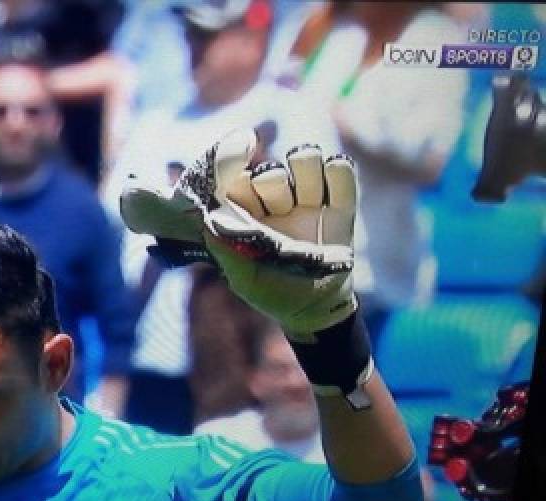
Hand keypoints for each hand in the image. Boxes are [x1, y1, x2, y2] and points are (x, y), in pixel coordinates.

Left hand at [120, 128, 358, 334]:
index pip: (236, 176)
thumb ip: (226, 251)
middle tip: (278, 208)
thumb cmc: (273, 293)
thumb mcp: (246, 279)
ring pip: (305, 159)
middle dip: (273, 182)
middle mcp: (275, 201)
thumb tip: (207, 221)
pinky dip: (337, 172)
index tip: (241, 146)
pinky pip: (340, 172)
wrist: (317, 307)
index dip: (233, 160)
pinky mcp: (340, 205)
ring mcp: (308, 200)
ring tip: (309, 200)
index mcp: (247, 213)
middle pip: (272, 169)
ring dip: (305, 171)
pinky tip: (331, 190)